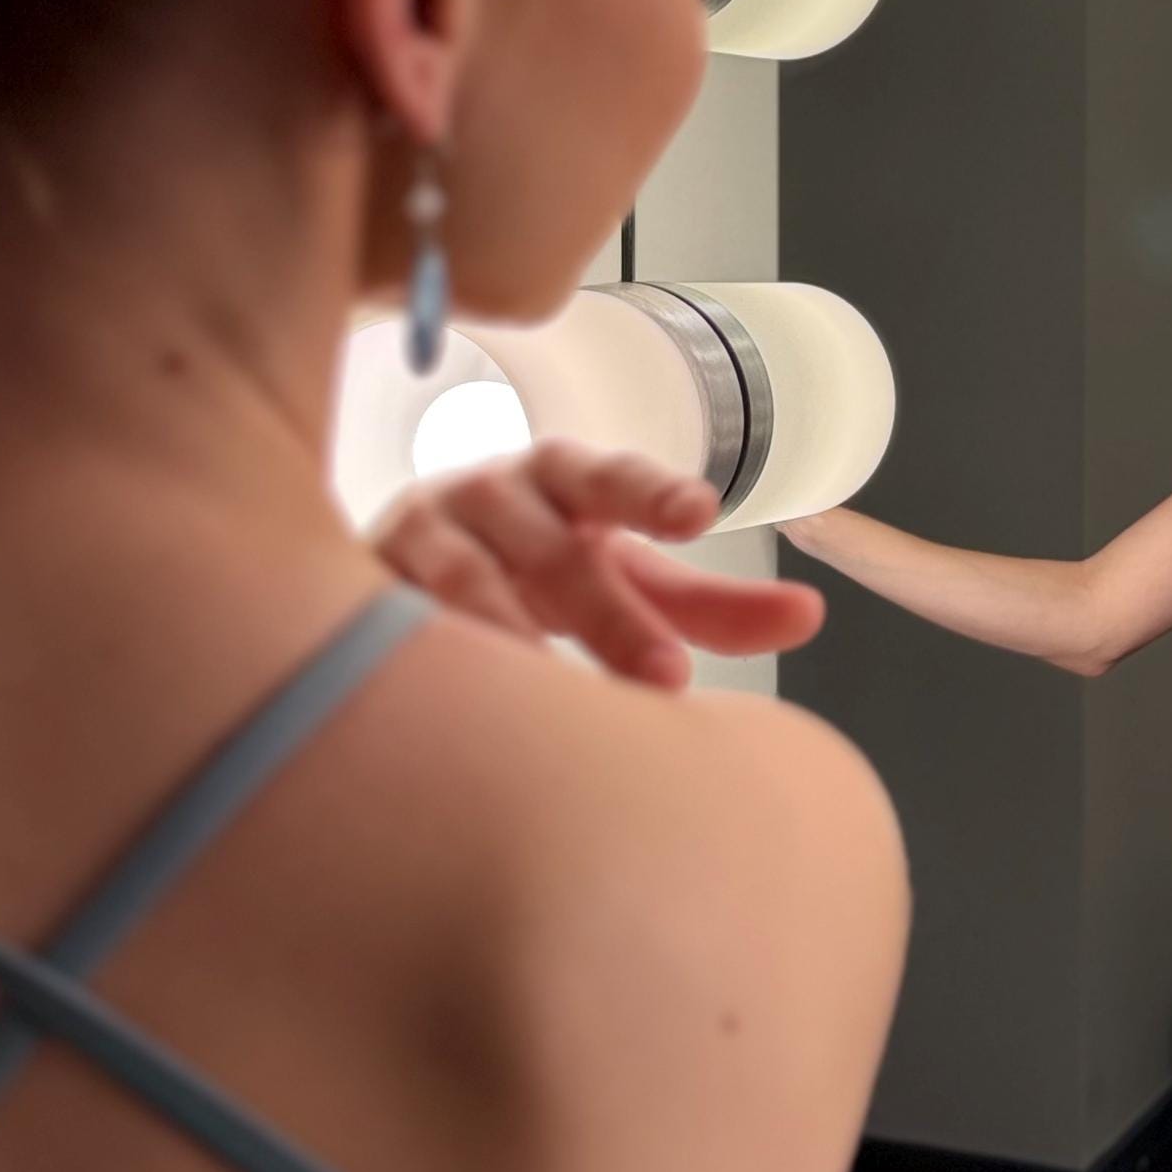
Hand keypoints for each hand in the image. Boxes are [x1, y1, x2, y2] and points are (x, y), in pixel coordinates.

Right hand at [371, 441, 825, 688]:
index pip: (614, 478)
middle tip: (667, 675)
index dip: (654, 493)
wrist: (403, 577)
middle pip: (554, 544)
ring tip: (552, 693)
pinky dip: (417, 643)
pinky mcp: (360, 577)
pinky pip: (387, 615)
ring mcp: (421, 530)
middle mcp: (494, 493)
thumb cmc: (538, 574)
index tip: (700, 512)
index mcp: (566, 482)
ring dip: (511, 633)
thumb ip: (712, 608)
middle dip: (609, 610)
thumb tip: (811, 616)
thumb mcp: (624, 581)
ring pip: (466, 577)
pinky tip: (445, 694)